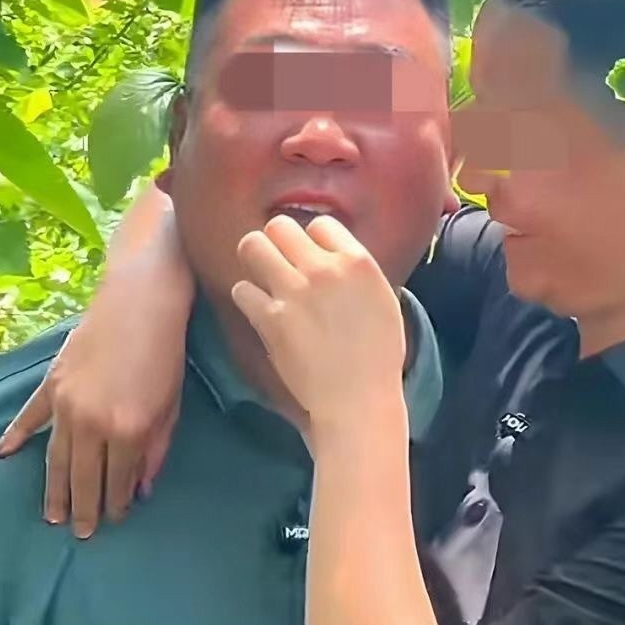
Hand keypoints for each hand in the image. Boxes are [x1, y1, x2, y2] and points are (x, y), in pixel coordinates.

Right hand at [0, 303, 183, 538]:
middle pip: (83, 479)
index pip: (118, 482)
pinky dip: (15, 436)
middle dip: (84, 509)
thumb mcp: (170, 409)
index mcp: (128, 432)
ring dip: (54, 490)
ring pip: (56, 459)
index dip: (116, 504)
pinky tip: (3, 454)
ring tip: (52, 516)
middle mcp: (93, 425)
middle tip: (81, 534)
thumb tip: (140, 490)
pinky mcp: (52, 385)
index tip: (114, 519)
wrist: (139, 302)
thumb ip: (155, 452)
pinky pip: (30, 417)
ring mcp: (66, 405)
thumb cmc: (164, 355)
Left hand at [232, 215, 406, 442]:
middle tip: (278, 262)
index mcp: (357, 262)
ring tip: (261, 278)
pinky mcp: (270, 319)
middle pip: (280, 226)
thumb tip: (337, 260)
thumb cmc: (378, 358)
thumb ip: (357, 274)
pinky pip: (242, 290)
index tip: (310, 258)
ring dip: (254, 260)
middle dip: (276, 242)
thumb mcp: (383, 302)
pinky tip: (258, 310)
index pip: (321, 224)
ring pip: (253, 246)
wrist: (358, 400)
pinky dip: (246, 298)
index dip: (312, 240)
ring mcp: (294, 293)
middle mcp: (323, 269)